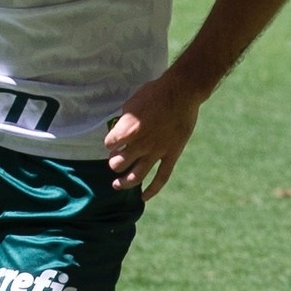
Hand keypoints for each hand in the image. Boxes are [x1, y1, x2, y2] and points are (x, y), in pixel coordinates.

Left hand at [104, 73, 203, 198]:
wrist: (181, 92)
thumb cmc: (154, 93)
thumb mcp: (131, 103)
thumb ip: (124, 121)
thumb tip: (119, 130)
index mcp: (127, 130)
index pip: (109, 144)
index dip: (109, 143)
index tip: (113, 141)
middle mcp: (140, 144)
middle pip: (118, 164)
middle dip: (114, 163)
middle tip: (115, 161)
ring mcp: (156, 152)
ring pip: (136, 176)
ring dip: (124, 182)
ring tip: (117, 185)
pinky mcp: (171, 155)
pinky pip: (161, 178)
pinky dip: (151, 190)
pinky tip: (143, 198)